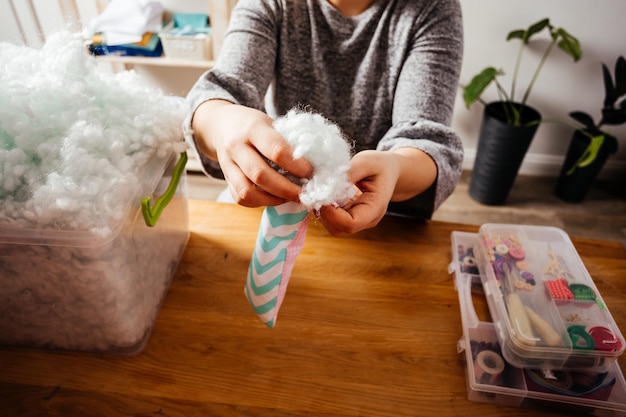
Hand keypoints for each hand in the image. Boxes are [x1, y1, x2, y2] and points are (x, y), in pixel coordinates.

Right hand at [192, 100, 312, 206]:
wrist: (221, 125)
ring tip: (290, 198)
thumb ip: (287, 141)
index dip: (297, 165)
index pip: (276, 150)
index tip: (312, 173)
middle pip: (260, 174)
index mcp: (253, 128)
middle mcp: (236, 146)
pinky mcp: (225, 179)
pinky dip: (260, 202)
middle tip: (305, 194)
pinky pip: (241, 198)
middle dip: (287, 189)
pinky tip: (275, 198)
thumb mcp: (271, 123)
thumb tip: (315, 164)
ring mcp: (227, 165)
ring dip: (273, 199)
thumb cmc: (254, 125)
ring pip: (247, 191)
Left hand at [317, 150, 398, 235]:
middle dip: (324, 213)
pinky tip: (325, 193)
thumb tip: (329, 182)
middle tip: (317, 192)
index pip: (351, 223)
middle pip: (339, 229)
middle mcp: (367, 219)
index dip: (332, 214)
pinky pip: (333, 220)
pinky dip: (324, 208)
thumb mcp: (367, 161)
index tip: (322, 195)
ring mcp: (359, 220)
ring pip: (333, 226)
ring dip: (322, 211)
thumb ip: (350, 172)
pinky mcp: (350, 216)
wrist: (390, 170)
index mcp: (375, 208)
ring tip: (321, 191)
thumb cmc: (380, 165)